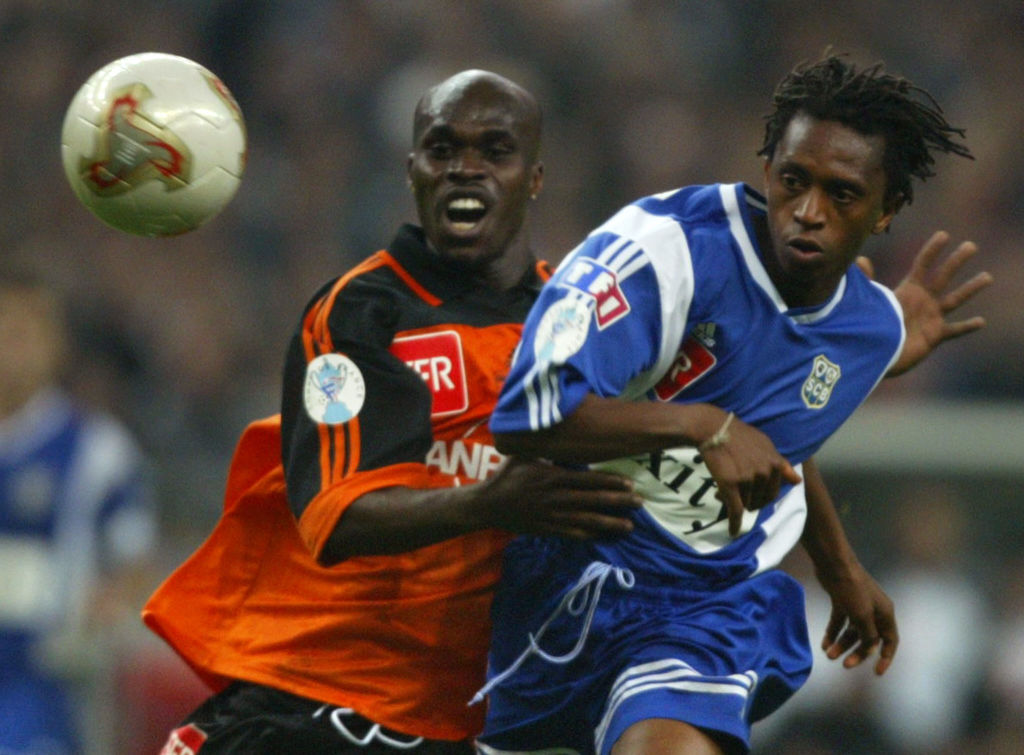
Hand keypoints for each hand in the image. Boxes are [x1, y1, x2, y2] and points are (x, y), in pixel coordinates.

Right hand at [479, 457, 641, 539]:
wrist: (487, 504)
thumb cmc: (507, 475)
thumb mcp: (525, 455)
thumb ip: (546, 448)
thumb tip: (562, 432)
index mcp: (553, 477)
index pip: (589, 480)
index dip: (611, 482)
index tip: (631, 484)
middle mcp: (556, 497)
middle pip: (593, 500)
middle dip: (619, 502)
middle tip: (641, 503)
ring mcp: (552, 516)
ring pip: (587, 521)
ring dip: (610, 523)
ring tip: (630, 526)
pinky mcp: (547, 529)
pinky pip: (572, 534)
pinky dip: (590, 536)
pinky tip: (604, 536)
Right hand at [698, 411, 801, 536]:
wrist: (713, 429)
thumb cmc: (739, 435)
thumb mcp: (765, 444)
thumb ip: (781, 463)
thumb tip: (798, 481)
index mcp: (775, 464)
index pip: (774, 491)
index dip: (763, 495)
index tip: (754, 495)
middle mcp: (764, 473)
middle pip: (761, 500)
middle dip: (751, 501)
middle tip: (737, 494)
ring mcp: (748, 480)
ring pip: (746, 504)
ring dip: (737, 503)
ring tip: (722, 491)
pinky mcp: (730, 486)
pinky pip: (735, 511)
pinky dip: (734, 524)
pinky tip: (732, 531)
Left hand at [815, 559, 897, 674]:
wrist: (834, 564)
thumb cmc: (852, 589)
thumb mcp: (862, 616)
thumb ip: (868, 636)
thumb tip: (869, 649)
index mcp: (885, 613)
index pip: (890, 640)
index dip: (886, 658)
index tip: (877, 673)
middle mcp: (874, 610)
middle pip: (868, 639)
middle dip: (857, 653)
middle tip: (844, 665)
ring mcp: (857, 606)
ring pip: (851, 632)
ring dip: (842, 644)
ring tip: (829, 655)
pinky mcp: (842, 601)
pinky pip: (839, 623)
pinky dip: (833, 633)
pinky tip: (824, 645)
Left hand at [860, 231, 991, 376]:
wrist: (873, 353)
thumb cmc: (870, 325)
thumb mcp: (870, 300)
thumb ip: (866, 281)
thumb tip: (859, 260)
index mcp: (908, 290)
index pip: (922, 265)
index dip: (932, 250)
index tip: (944, 234)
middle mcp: (922, 300)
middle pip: (943, 276)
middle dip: (956, 261)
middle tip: (971, 245)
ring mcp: (930, 317)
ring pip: (955, 300)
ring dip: (971, 288)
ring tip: (987, 276)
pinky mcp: (934, 336)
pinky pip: (955, 330)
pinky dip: (967, 326)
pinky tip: (981, 321)